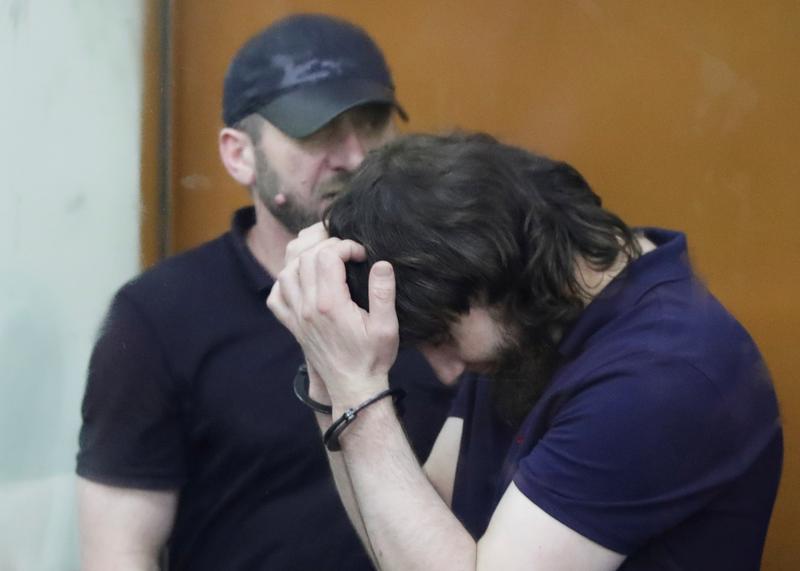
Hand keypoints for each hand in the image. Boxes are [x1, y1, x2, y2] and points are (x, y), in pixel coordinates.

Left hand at [267, 225, 399, 406]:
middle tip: (343, 245)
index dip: (345, 246)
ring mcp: (296, 316)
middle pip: (304, 257)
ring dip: (302, 255)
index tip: (361, 254)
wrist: (353, 388)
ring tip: (322, 251)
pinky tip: (302, 277)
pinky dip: (285, 280)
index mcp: (330, 304)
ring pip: (286, 271)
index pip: (327, 256)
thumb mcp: (387, 326)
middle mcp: (307, 307)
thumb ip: (383, 293)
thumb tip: (381, 264)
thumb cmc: (372, 358)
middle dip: (324, 242)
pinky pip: (276, 295)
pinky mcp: (292, 325)